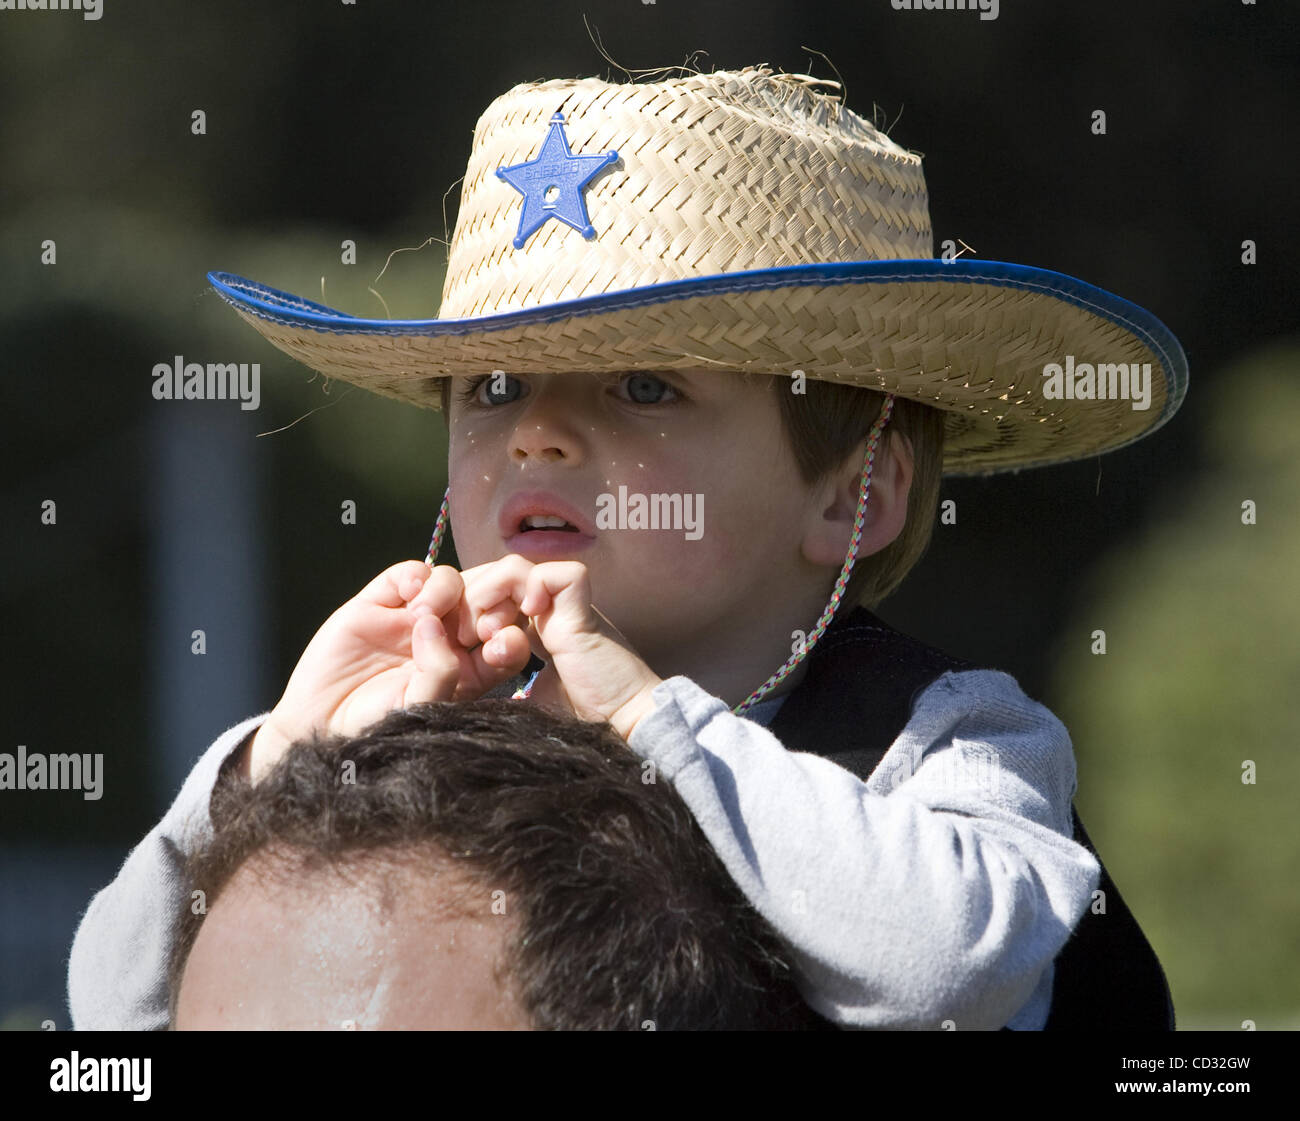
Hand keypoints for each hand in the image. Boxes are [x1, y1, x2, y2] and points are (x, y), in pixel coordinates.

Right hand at [244, 561, 531, 783]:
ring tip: (422, 618)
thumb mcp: (418, 711)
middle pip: (489, 599)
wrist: (319, 728)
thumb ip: (440, 672)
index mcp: (471, 670)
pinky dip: (416, 577)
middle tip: (471, 628)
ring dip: (448, 592)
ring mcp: (416, 618)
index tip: (498, 644)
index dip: (514, 633)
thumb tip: (433, 623)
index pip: (511, 639)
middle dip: (490, 603)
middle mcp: (449, 639)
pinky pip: (411, 572)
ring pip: (453, 581)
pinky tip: (408, 599)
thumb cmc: (375, 730)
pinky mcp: (381, 602)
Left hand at [455, 555, 662, 740]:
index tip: (456, 643)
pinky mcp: (583, 613)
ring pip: (516, 569)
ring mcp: (566, 611)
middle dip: (469, 599)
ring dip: (489, 593)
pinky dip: (533, 587)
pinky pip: (557, 574)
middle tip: (465, 636)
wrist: (624, 731)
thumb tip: (471, 700)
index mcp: (535, 633)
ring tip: (485, 631)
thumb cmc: (581, 727)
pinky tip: (523, 620)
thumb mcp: (527, 706)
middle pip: (494, 578)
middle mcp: (549, 615)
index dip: (468, 610)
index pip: (490, 598)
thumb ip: (503, 693)